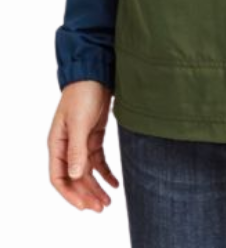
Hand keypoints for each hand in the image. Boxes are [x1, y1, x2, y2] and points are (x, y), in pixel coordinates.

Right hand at [48, 80, 119, 211]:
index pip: (59, 178)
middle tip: (102, 207)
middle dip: (86, 194)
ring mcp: (80, 142)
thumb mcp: (79, 122)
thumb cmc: (82, 94)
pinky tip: (115, 183)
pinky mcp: (93, 136)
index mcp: (57, 145)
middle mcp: (66, 146)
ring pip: (87, 172)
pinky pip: (98, 160)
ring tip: (108, 201)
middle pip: (75, 178)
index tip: (84, 206)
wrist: (95, 73)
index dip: (70, 194)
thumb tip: (77, 176)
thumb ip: (77, 149)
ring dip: (96, 187)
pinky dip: (105, 172)